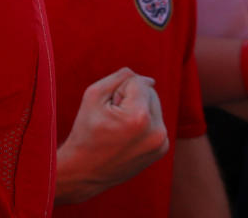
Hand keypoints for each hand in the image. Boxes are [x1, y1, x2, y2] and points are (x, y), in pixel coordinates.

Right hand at [56, 67, 169, 203]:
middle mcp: (157, 131)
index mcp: (139, 117)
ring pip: (154, 106)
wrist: (85, 170)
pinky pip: (156, 121)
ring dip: (137, 108)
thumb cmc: (86, 131)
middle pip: (150, 92)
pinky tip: (125, 135)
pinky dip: (142, 122)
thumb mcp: (93, 95)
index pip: (138, 81)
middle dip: (131, 97)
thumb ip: (119, 78)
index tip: (107, 106)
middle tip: (111, 116)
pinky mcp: (162, 149)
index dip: (118, 89)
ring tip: (118, 126)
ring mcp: (162, 142)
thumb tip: (148, 80)